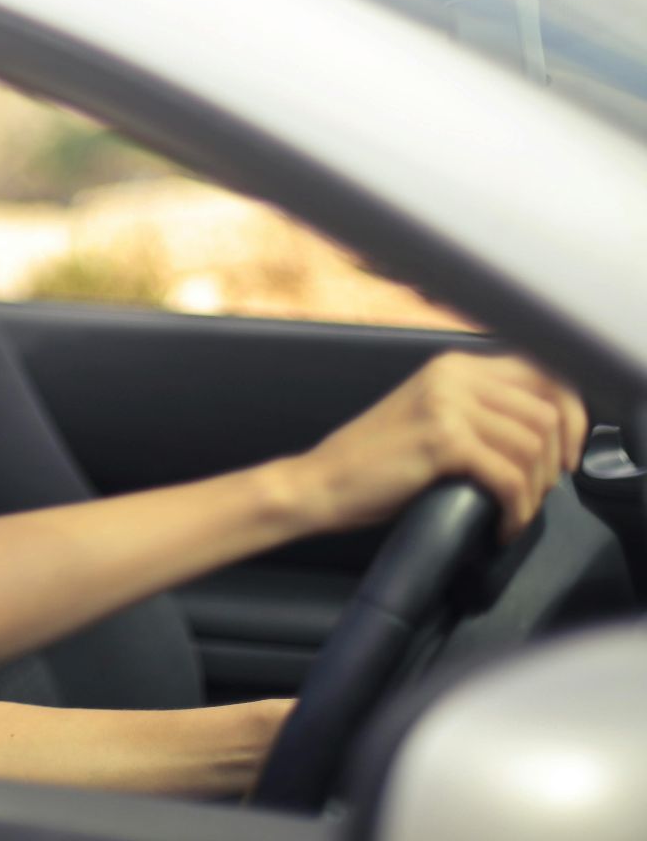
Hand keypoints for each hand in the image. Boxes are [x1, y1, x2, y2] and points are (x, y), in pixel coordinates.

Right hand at [290, 351, 587, 541]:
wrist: (320, 483)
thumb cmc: (373, 464)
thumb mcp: (431, 419)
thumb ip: (478, 412)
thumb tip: (544, 434)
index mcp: (453, 366)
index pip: (544, 374)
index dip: (571, 415)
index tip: (568, 454)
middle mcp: (453, 375)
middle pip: (546, 411)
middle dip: (555, 462)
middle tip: (538, 494)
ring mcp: (446, 405)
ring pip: (532, 446)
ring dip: (534, 490)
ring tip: (514, 511)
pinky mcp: (442, 441)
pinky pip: (509, 477)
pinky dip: (515, 509)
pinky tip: (501, 525)